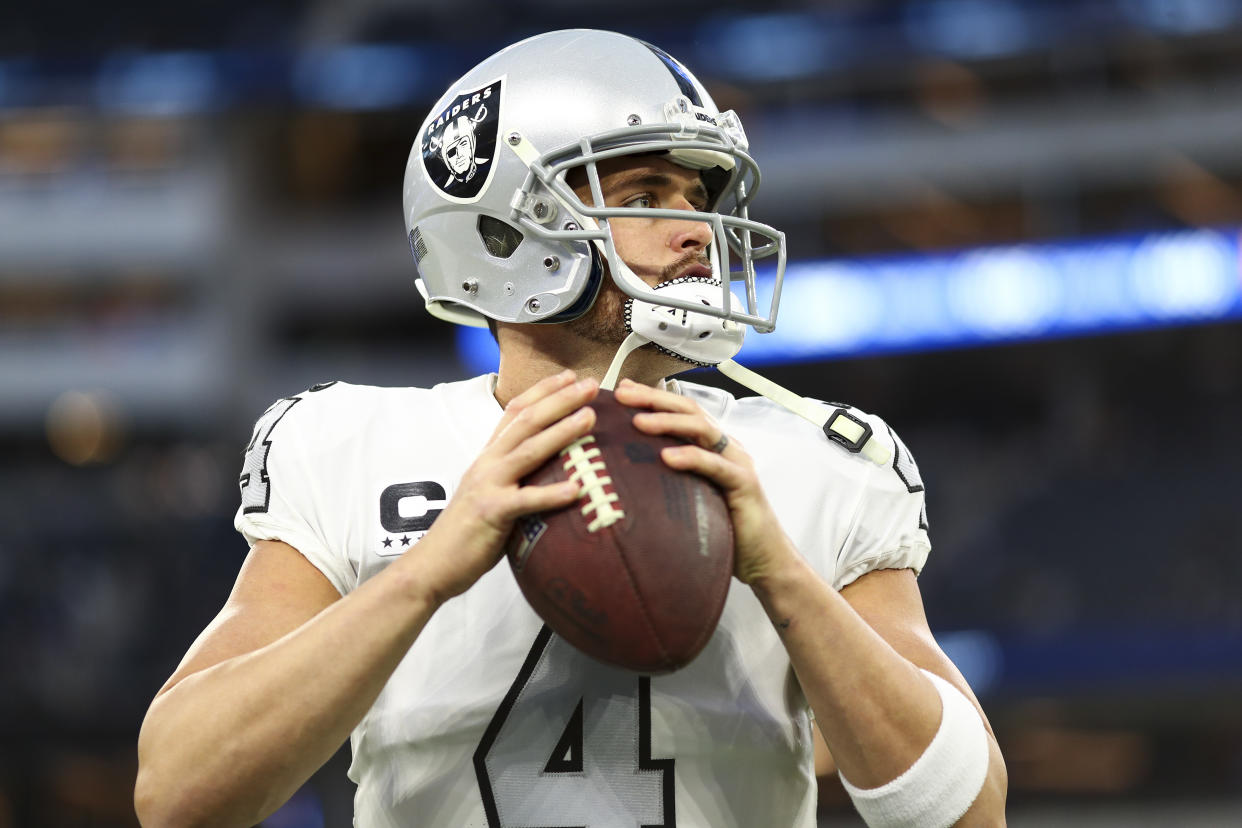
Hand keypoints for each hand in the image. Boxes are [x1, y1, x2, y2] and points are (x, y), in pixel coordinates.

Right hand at [412, 371, 598, 603]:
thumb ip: (515, 477)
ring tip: (589, 417)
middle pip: (526, 421)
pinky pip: (525, 501)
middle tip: (590, 384)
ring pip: (528, 451)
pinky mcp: (491, 513)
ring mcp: (488, 486)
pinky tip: (577, 489)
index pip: (515, 412)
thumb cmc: (468, 533)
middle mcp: (488, 463)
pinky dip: (551, 494)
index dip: (542, 391)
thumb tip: (551, 470)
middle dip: (560, 400)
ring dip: (561, 431)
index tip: (569, 376)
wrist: (432, 564)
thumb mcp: (491, 493)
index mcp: (488, 456)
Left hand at [613, 378, 797, 584]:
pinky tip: (668, 456)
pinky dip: (691, 457)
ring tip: (638, 421)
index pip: (680, 411)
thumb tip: (626, 472)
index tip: (621, 390)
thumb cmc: (724, 530)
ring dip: (668, 422)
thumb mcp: (688, 497)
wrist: (762, 559)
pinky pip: (716, 465)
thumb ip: (667, 479)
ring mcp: (736, 463)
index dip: (652, 397)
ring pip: (702, 429)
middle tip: (623, 395)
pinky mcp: (744, 485)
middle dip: (654, 399)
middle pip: (689, 411)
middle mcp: (725, 447)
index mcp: (712, 446)